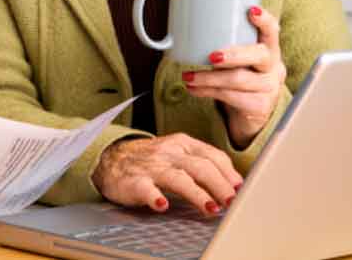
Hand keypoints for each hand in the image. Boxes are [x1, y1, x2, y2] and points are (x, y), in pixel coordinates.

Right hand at [92, 134, 242, 215]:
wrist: (110, 158)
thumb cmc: (152, 160)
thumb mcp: (179, 154)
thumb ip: (203, 164)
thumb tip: (234, 184)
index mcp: (183, 144)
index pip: (212, 155)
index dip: (229, 173)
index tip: (241, 189)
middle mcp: (169, 152)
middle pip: (200, 167)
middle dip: (220, 185)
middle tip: (232, 202)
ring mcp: (152, 166)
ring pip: (178, 178)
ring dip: (197, 193)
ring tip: (211, 208)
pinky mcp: (134, 181)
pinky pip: (145, 188)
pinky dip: (154, 197)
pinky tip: (163, 206)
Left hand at [183, 5, 285, 147]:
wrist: (250, 114)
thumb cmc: (240, 77)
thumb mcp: (239, 60)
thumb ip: (225, 46)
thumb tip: (186, 30)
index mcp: (270, 49)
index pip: (272, 31)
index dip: (264, 20)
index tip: (251, 10)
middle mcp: (274, 67)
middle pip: (259, 55)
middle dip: (233, 54)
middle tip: (211, 56)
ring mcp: (269, 88)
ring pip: (239, 79)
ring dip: (209, 78)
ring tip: (188, 76)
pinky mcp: (259, 106)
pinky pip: (231, 97)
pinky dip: (207, 91)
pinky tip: (194, 89)